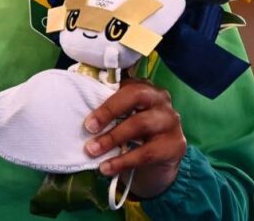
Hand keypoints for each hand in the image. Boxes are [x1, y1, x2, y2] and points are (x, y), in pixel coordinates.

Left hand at [82, 77, 185, 199]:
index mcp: (145, 87)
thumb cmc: (134, 133)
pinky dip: (123, 161)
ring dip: (112, 138)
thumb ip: (108, 110)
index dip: (106, 100)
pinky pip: (146, 152)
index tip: (88, 118)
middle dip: (110, 111)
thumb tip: (78, 110)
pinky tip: (107, 168)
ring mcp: (170, 121)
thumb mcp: (122, 118)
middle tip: (89, 128)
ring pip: (140, 124)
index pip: (126, 85)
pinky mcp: (175, 145)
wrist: (159, 163)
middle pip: (136, 96)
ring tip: (92, 150)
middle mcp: (161, 99)